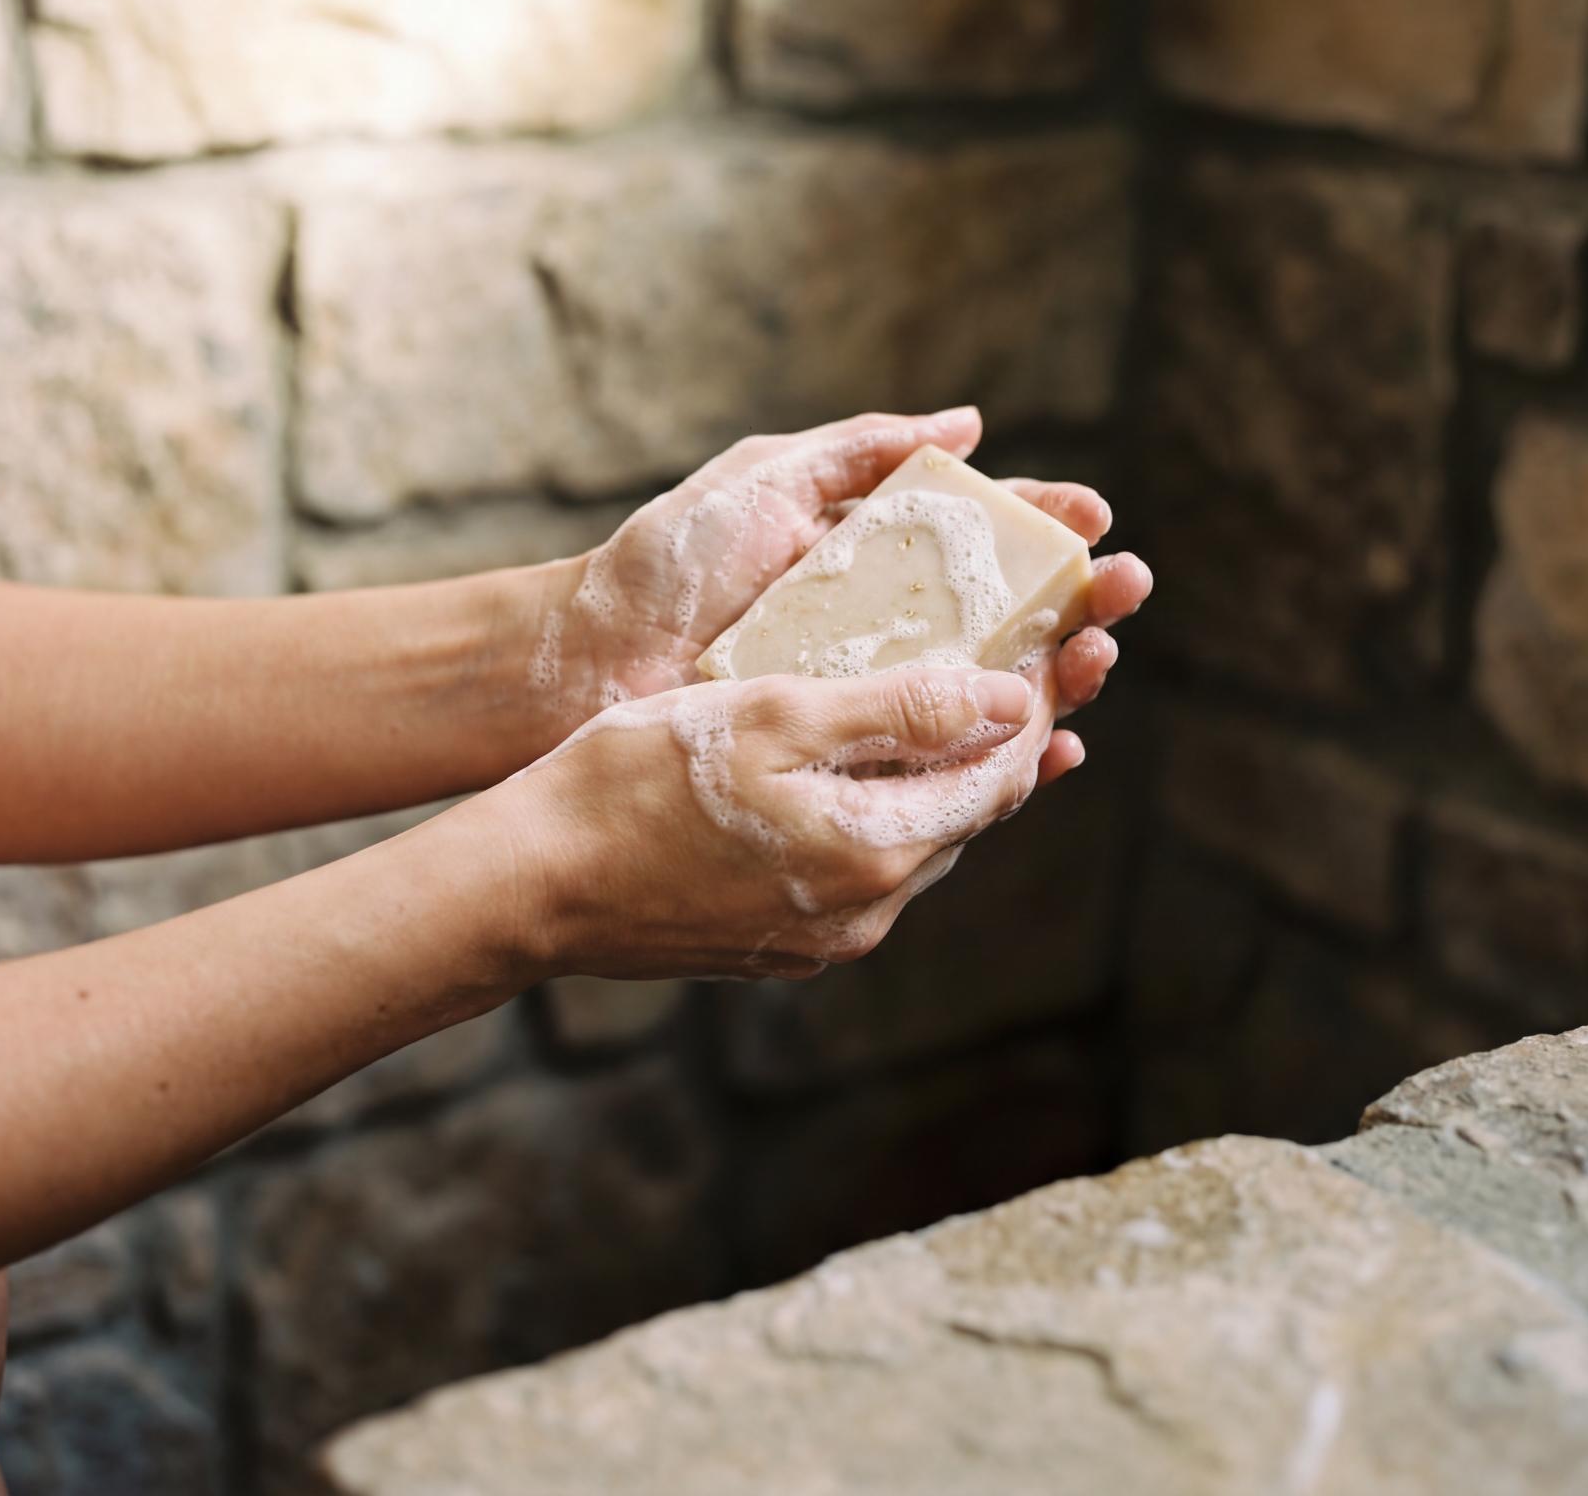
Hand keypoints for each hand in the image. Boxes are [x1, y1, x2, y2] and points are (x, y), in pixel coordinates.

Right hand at [497, 664, 1049, 980]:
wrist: (536, 883)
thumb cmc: (640, 780)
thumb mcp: (775, 717)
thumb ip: (899, 712)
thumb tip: (1008, 699)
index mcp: (877, 851)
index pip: (1000, 774)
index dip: (1033, 705)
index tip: (1051, 644)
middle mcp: (869, 910)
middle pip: (970, 814)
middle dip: (1002, 739)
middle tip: (1021, 665)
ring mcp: (827, 936)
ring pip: (920, 843)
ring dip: (946, 778)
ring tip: (958, 708)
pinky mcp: (787, 943)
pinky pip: (868, 869)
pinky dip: (888, 813)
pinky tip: (870, 772)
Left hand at [518, 409, 1152, 772]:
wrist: (589, 660)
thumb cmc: (667, 563)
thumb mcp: (762, 480)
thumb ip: (857, 448)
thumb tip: (966, 424)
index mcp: (870, 553)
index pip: (981, 538)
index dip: (1043, 528)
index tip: (1095, 520)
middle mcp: (883, 624)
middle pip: (1007, 614)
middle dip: (1076, 600)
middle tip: (1127, 589)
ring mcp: (870, 692)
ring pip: (990, 688)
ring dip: (1059, 675)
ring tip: (1100, 657)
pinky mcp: (850, 752)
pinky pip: (942, 760)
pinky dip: (1006, 760)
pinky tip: (1056, 751)